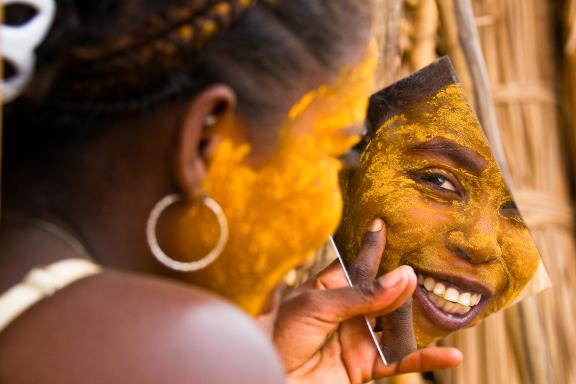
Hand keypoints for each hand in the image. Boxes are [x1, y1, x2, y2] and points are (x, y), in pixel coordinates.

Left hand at [273, 219, 461, 382]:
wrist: (273, 378)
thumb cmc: (281, 337)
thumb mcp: (317, 306)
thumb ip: (361, 294)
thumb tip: (402, 276)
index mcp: (330, 289)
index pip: (359, 264)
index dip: (373, 246)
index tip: (386, 223)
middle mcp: (348, 311)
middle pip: (385, 292)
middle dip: (404, 280)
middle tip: (427, 264)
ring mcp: (359, 337)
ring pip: (398, 323)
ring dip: (420, 316)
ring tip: (442, 301)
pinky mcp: (366, 364)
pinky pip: (401, 360)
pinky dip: (426, 360)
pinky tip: (451, 356)